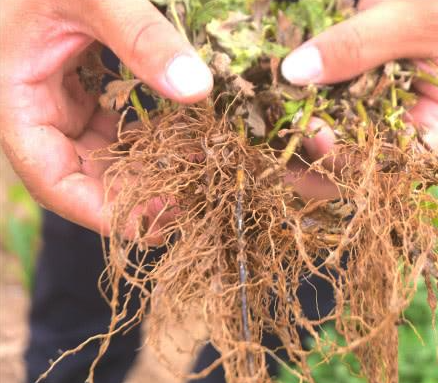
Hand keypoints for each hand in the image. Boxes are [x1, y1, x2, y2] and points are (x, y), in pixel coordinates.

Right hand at [0, 0, 212, 233]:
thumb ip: (141, 36)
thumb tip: (196, 89)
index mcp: (17, 100)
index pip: (50, 179)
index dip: (98, 211)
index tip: (151, 225)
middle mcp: (38, 108)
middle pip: (81, 176)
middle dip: (131, 198)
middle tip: (187, 207)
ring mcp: (62, 100)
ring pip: (102, 156)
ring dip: (145, 172)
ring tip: (193, 180)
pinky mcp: (85, 88)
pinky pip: (115, 128)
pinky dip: (148, 140)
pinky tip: (185, 142)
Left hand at [281, 0, 437, 198]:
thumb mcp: (421, 17)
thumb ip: (360, 45)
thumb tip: (296, 73)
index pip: (389, 164)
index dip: (347, 160)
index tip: (310, 131)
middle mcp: (407, 130)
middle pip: (352, 163)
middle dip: (307, 158)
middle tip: (262, 146)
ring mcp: (381, 111)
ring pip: (331, 139)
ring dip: (293, 136)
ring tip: (256, 129)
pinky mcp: (360, 89)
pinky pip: (326, 104)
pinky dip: (297, 104)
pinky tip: (268, 102)